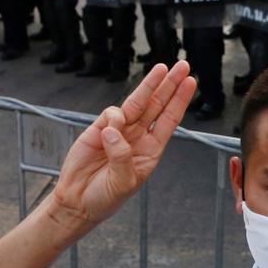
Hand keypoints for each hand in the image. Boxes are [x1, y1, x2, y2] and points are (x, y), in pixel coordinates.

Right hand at [48, 61, 196, 232]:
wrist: (77, 202)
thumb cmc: (105, 197)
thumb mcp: (122, 182)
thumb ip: (122, 157)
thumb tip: (114, 130)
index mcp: (151, 150)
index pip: (169, 120)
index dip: (180, 101)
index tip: (191, 83)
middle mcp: (138, 137)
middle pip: (158, 105)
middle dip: (170, 85)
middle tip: (183, 66)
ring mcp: (119, 131)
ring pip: (138, 102)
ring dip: (150, 84)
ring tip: (161, 68)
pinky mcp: (98, 128)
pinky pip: (112, 113)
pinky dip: (114, 117)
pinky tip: (108, 132)